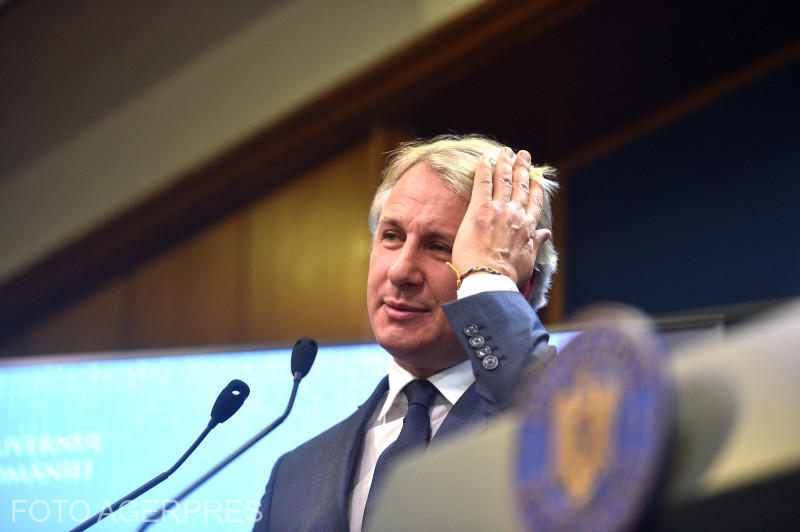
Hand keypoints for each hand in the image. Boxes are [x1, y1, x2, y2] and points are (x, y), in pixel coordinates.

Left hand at [450, 147, 550, 285]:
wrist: (490, 279)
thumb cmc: (507, 276)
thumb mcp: (528, 261)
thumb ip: (536, 244)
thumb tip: (546, 234)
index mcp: (528, 227)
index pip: (534, 202)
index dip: (535, 187)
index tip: (536, 177)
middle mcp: (516, 214)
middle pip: (520, 185)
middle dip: (522, 168)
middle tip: (523, 155)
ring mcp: (498, 210)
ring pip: (503, 179)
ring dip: (505, 163)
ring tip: (506, 151)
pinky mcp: (480, 209)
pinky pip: (482, 183)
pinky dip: (484, 169)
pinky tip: (484, 158)